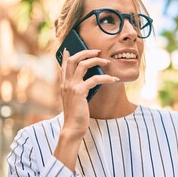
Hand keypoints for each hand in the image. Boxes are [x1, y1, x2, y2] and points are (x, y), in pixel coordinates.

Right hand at [55, 49, 117, 170]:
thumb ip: (78, 88)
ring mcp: (71, 86)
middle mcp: (66, 83)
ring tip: (107, 62)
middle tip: (97, 51)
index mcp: (63, 84)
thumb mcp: (75, 99)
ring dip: (96, 60)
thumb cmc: (77, 115)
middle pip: (72, 59)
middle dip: (85, 52)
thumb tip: (88, 80)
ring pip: (83, 65)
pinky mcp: (79, 91)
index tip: (70, 48)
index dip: (67, 55)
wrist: (73, 128)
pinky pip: (94, 79)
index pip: (64, 65)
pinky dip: (106, 77)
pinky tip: (114, 79)